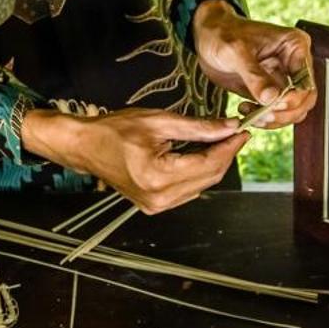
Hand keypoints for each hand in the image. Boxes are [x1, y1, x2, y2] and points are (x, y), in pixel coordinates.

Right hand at [22, 106, 247, 213]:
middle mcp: (158, 197)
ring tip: (219, 142)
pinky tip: (199, 155)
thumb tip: (229, 128)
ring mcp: (156, 205)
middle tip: (234, 134)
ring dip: (213, 165)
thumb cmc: (115, 130)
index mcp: (157, 176)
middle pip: (208, 178)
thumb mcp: (159, 121)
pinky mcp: (154, 206)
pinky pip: (187, 191)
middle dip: (225, 156)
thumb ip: (198, 128)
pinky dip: (198, 174)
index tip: (242, 132)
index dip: (229, 148)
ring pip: (201, 186)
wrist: (86, 147)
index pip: (208, 164)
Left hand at [189, 0, 314, 128]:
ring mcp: (283, 79)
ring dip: (274, 119)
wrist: (207, 37)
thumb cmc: (222, 33)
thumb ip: (255, 75)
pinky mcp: (271, 91)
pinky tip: (245, 112)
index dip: (293, 99)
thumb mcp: (236, 51)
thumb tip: (272, 99)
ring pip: (293, 110)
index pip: (306, 81)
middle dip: (284, 113)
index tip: (272, 106)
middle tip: (261, 116)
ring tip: (250, 114)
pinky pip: (276, 113)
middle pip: (304, 100)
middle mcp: (293, 63)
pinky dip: (264, 119)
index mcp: (294, 46)